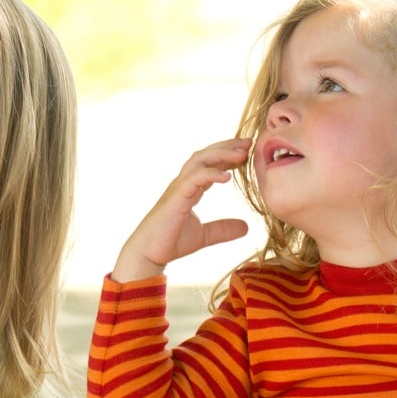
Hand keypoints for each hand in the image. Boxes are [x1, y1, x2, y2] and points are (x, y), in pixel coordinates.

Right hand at [112, 139, 252, 282]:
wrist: (148, 254)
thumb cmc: (170, 242)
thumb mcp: (204, 235)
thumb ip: (223, 229)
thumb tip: (246, 227)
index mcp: (189, 188)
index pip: (210, 164)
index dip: (228, 155)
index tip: (247, 151)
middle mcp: (183, 184)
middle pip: (205, 155)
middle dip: (227, 146)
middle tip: (249, 143)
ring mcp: (178, 188)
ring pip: (199, 160)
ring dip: (221, 154)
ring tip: (241, 154)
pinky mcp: (175, 198)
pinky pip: (193, 179)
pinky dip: (210, 174)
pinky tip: (227, 177)